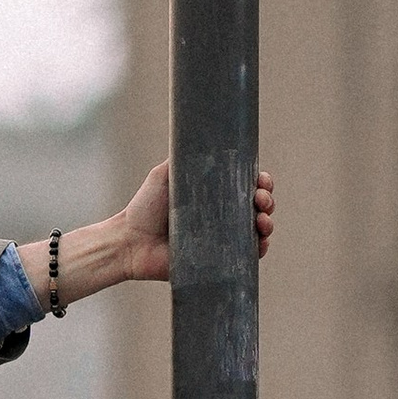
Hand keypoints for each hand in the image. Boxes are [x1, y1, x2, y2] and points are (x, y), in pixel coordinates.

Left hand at [111, 157, 274, 289]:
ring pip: (258, 231)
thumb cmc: (144, 208)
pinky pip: (247, 257)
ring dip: (268, 223)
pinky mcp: (219, 262)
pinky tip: (261, 241)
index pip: (247, 186)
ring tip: (262, 220)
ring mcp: (223, 240)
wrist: (129, 241)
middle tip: (260, 198)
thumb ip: (181, 158)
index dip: (261, 183)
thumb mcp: (163, 175)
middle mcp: (222, 217)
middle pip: (259, 207)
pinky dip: (259, 249)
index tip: (262, 180)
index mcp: (214, 195)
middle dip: (267, 200)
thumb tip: (201, 136)